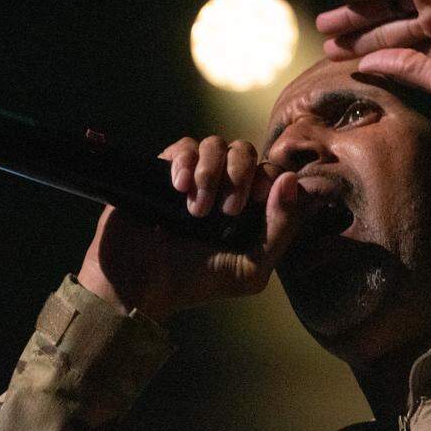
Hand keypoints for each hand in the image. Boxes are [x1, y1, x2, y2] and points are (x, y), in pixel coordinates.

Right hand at [77, 137, 307, 321]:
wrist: (138, 285)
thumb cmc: (195, 282)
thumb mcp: (250, 270)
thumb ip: (280, 230)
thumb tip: (292, 181)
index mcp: (247, 210)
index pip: (271, 173)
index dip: (270, 177)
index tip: (259, 197)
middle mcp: (223, 190)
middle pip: (245, 151)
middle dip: (241, 174)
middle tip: (227, 209)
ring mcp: (193, 179)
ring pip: (215, 144)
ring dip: (211, 173)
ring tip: (196, 210)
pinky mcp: (163, 171)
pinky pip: (184, 146)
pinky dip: (186, 162)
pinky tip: (179, 188)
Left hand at [316, 0, 430, 105]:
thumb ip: (405, 71)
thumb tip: (369, 64)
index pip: (402, 52)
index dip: (373, 57)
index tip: (347, 65)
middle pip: (387, 28)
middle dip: (356, 37)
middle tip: (327, 47)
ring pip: (382, 3)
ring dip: (353, 12)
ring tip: (323, 24)